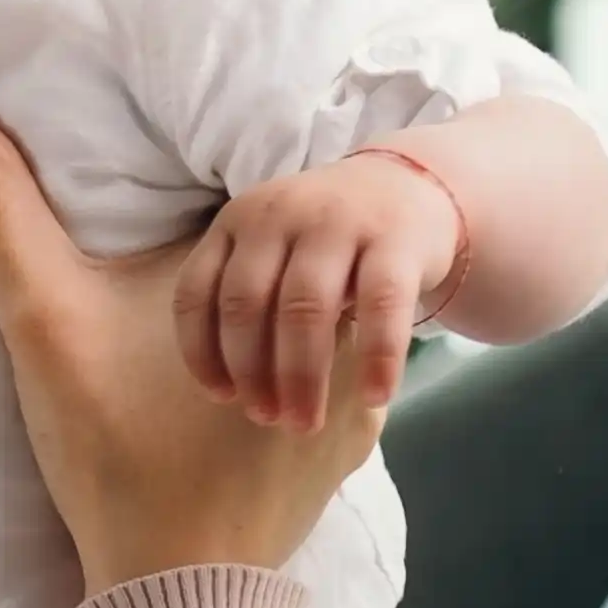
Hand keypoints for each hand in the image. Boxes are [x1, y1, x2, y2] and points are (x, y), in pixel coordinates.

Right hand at [0, 98, 371, 592]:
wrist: (177, 586)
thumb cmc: (115, 451)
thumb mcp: (43, 318)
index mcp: (264, 271)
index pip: (243, 200)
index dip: (191, 206)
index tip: (157, 228)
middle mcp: (330, 317)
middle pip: (288, 255)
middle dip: (249, 259)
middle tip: (177, 283)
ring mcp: (350, 386)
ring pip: (320, 318)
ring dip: (280, 319)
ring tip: (220, 333)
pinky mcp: (348, 447)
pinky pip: (334, 383)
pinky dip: (297, 380)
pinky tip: (242, 405)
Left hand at [176, 149, 461, 436]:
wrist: (410, 184)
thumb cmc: (325, 238)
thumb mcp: (273, 249)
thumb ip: (247, 297)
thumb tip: (232, 391)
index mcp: (236, 221)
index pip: (197, 292)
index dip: (201, 352)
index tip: (221, 396)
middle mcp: (281, 214)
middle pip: (248, 306)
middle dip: (252, 373)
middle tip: (266, 418)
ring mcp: (339, 222)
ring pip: (306, 309)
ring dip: (302, 376)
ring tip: (305, 422)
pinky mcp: (397, 239)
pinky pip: (382, 307)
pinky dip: (377, 357)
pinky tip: (374, 396)